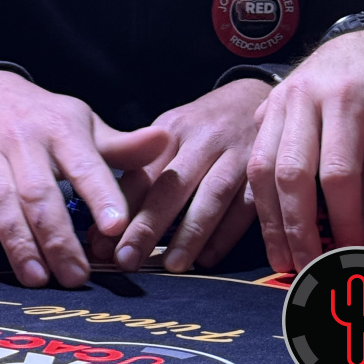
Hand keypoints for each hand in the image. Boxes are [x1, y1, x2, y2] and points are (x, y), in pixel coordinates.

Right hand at [0, 71, 167, 288]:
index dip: (100, 194)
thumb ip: (121, 146)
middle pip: (39, 193)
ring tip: (38, 279)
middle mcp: (21, 139)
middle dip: (58, 238)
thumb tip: (166, 142)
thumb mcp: (81, 124)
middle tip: (76, 277)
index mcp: (60, 127)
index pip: (83, 162)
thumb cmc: (41, 118)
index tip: (116, 228)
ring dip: (18, 245)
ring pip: (1, 203)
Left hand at [92, 79, 269, 274]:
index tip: (100, 242)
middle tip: (126, 259)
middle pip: (174, 183)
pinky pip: (247, 206)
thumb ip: (141, 176)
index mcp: (173, 128)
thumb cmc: (202, 127)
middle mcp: (204, 139)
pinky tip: (209, 258)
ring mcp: (237, 154)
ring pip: (212, 195)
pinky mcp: (263, 173)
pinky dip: (227, 234)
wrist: (254, 98)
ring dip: (191, 233)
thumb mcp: (169, 135)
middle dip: (148, 224)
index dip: (121, 207)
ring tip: (171, 265)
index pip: (144, 170)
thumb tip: (104, 230)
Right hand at [246, 30, 363, 271]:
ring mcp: (276, 101)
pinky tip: (273, 226)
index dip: (344, 220)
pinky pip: (253, 158)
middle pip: (291, 172)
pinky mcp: (262, 110)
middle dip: (298, 227)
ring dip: (271, 219)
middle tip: (309, 267)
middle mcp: (304, 98)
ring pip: (262, 168)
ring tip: (283, 258)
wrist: (362, 48)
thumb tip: (361, 240)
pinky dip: (261, 197)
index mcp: (346, 102)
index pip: (339, 173)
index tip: (352, 255)